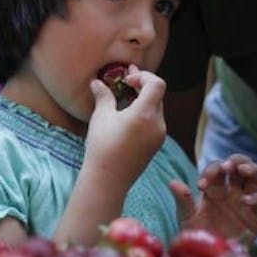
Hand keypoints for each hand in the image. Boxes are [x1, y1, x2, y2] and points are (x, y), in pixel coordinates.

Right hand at [81, 67, 167, 199]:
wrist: (108, 180)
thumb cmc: (103, 146)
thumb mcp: (101, 117)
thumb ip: (103, 96)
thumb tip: (97, 82)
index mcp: (146, 114)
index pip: (157, 84)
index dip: (143, 76)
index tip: (126, 81)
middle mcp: (158, 124)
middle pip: (157, 96)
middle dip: (142, 87)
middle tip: (126, 81)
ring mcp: (159, 136)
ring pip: (156, 110)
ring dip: (143, 101)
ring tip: (124, 99)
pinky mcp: (156, 146)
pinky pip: (154, 123)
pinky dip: (144, 115)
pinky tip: (128, 118)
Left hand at [170, 154, 256, 241]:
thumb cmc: (199, 235)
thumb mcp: (187, 217)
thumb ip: (183, 200)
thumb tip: (172, 182)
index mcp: (216, 188)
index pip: (218, 169)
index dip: (211, 171)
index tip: (201, 186)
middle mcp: (233, 191)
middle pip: (242, 165)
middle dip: (236, 160)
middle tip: (227, 167)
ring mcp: (247, 202)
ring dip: (252, 168)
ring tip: (243, 170)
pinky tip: (246, 201)